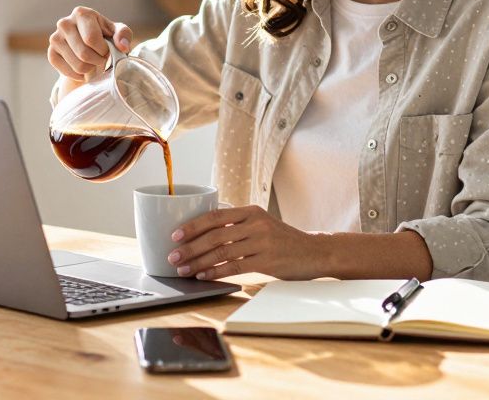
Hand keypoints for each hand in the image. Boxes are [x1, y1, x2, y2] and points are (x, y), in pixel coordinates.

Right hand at [47, 6, 132, 80]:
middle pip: (84, 53)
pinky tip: (83, 68)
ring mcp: (55, 38)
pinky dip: (79, 75)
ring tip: (93, 62)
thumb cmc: (105, 36)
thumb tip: (122, 46)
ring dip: (90, 69)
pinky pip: (67, 72)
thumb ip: (123, 35)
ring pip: (77, 65)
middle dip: (98, 61)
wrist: (88, 46)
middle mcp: (64, 23)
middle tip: (102, 60)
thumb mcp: (117, 32)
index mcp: (82, 13)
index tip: (108, 51)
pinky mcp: (51, 53)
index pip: (91, 39)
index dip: (103, 50)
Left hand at [166, 205, 325, 280]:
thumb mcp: (262, 224)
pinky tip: (203, 276)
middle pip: (214, 235)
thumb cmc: (283, 241)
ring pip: (222, 252)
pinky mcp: (267, 261)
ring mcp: (262, 242)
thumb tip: (203, 235)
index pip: (215, 216)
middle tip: (173, 256)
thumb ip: (238, 226)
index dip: (193, 225)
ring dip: (198, 262)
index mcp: (251, 211)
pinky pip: (235, 267)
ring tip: (183, 270)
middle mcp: (255, 224)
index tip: (174, 235)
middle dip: (190, 247)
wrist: (315, 252)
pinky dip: (216, 272)